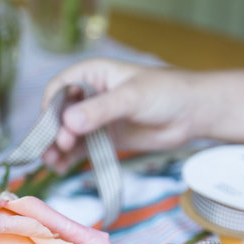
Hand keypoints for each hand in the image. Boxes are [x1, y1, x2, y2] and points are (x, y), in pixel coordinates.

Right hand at [41, 59, 202, 171]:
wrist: (193, 113)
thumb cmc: (166, 93)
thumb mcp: (132, 98)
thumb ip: (100, 110)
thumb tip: (68, 123)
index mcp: (92, 74)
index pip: (59, 89)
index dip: (50, 108)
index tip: (52, 128)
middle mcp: (89, 95)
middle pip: (59, 114)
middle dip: (53, 132)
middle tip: (56, 149)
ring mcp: (96, 118)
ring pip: (67, 133)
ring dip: (57, 148)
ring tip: (53, 164)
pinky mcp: (104, 138)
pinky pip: (80, 148)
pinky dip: (70, 158)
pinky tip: (63, 168)